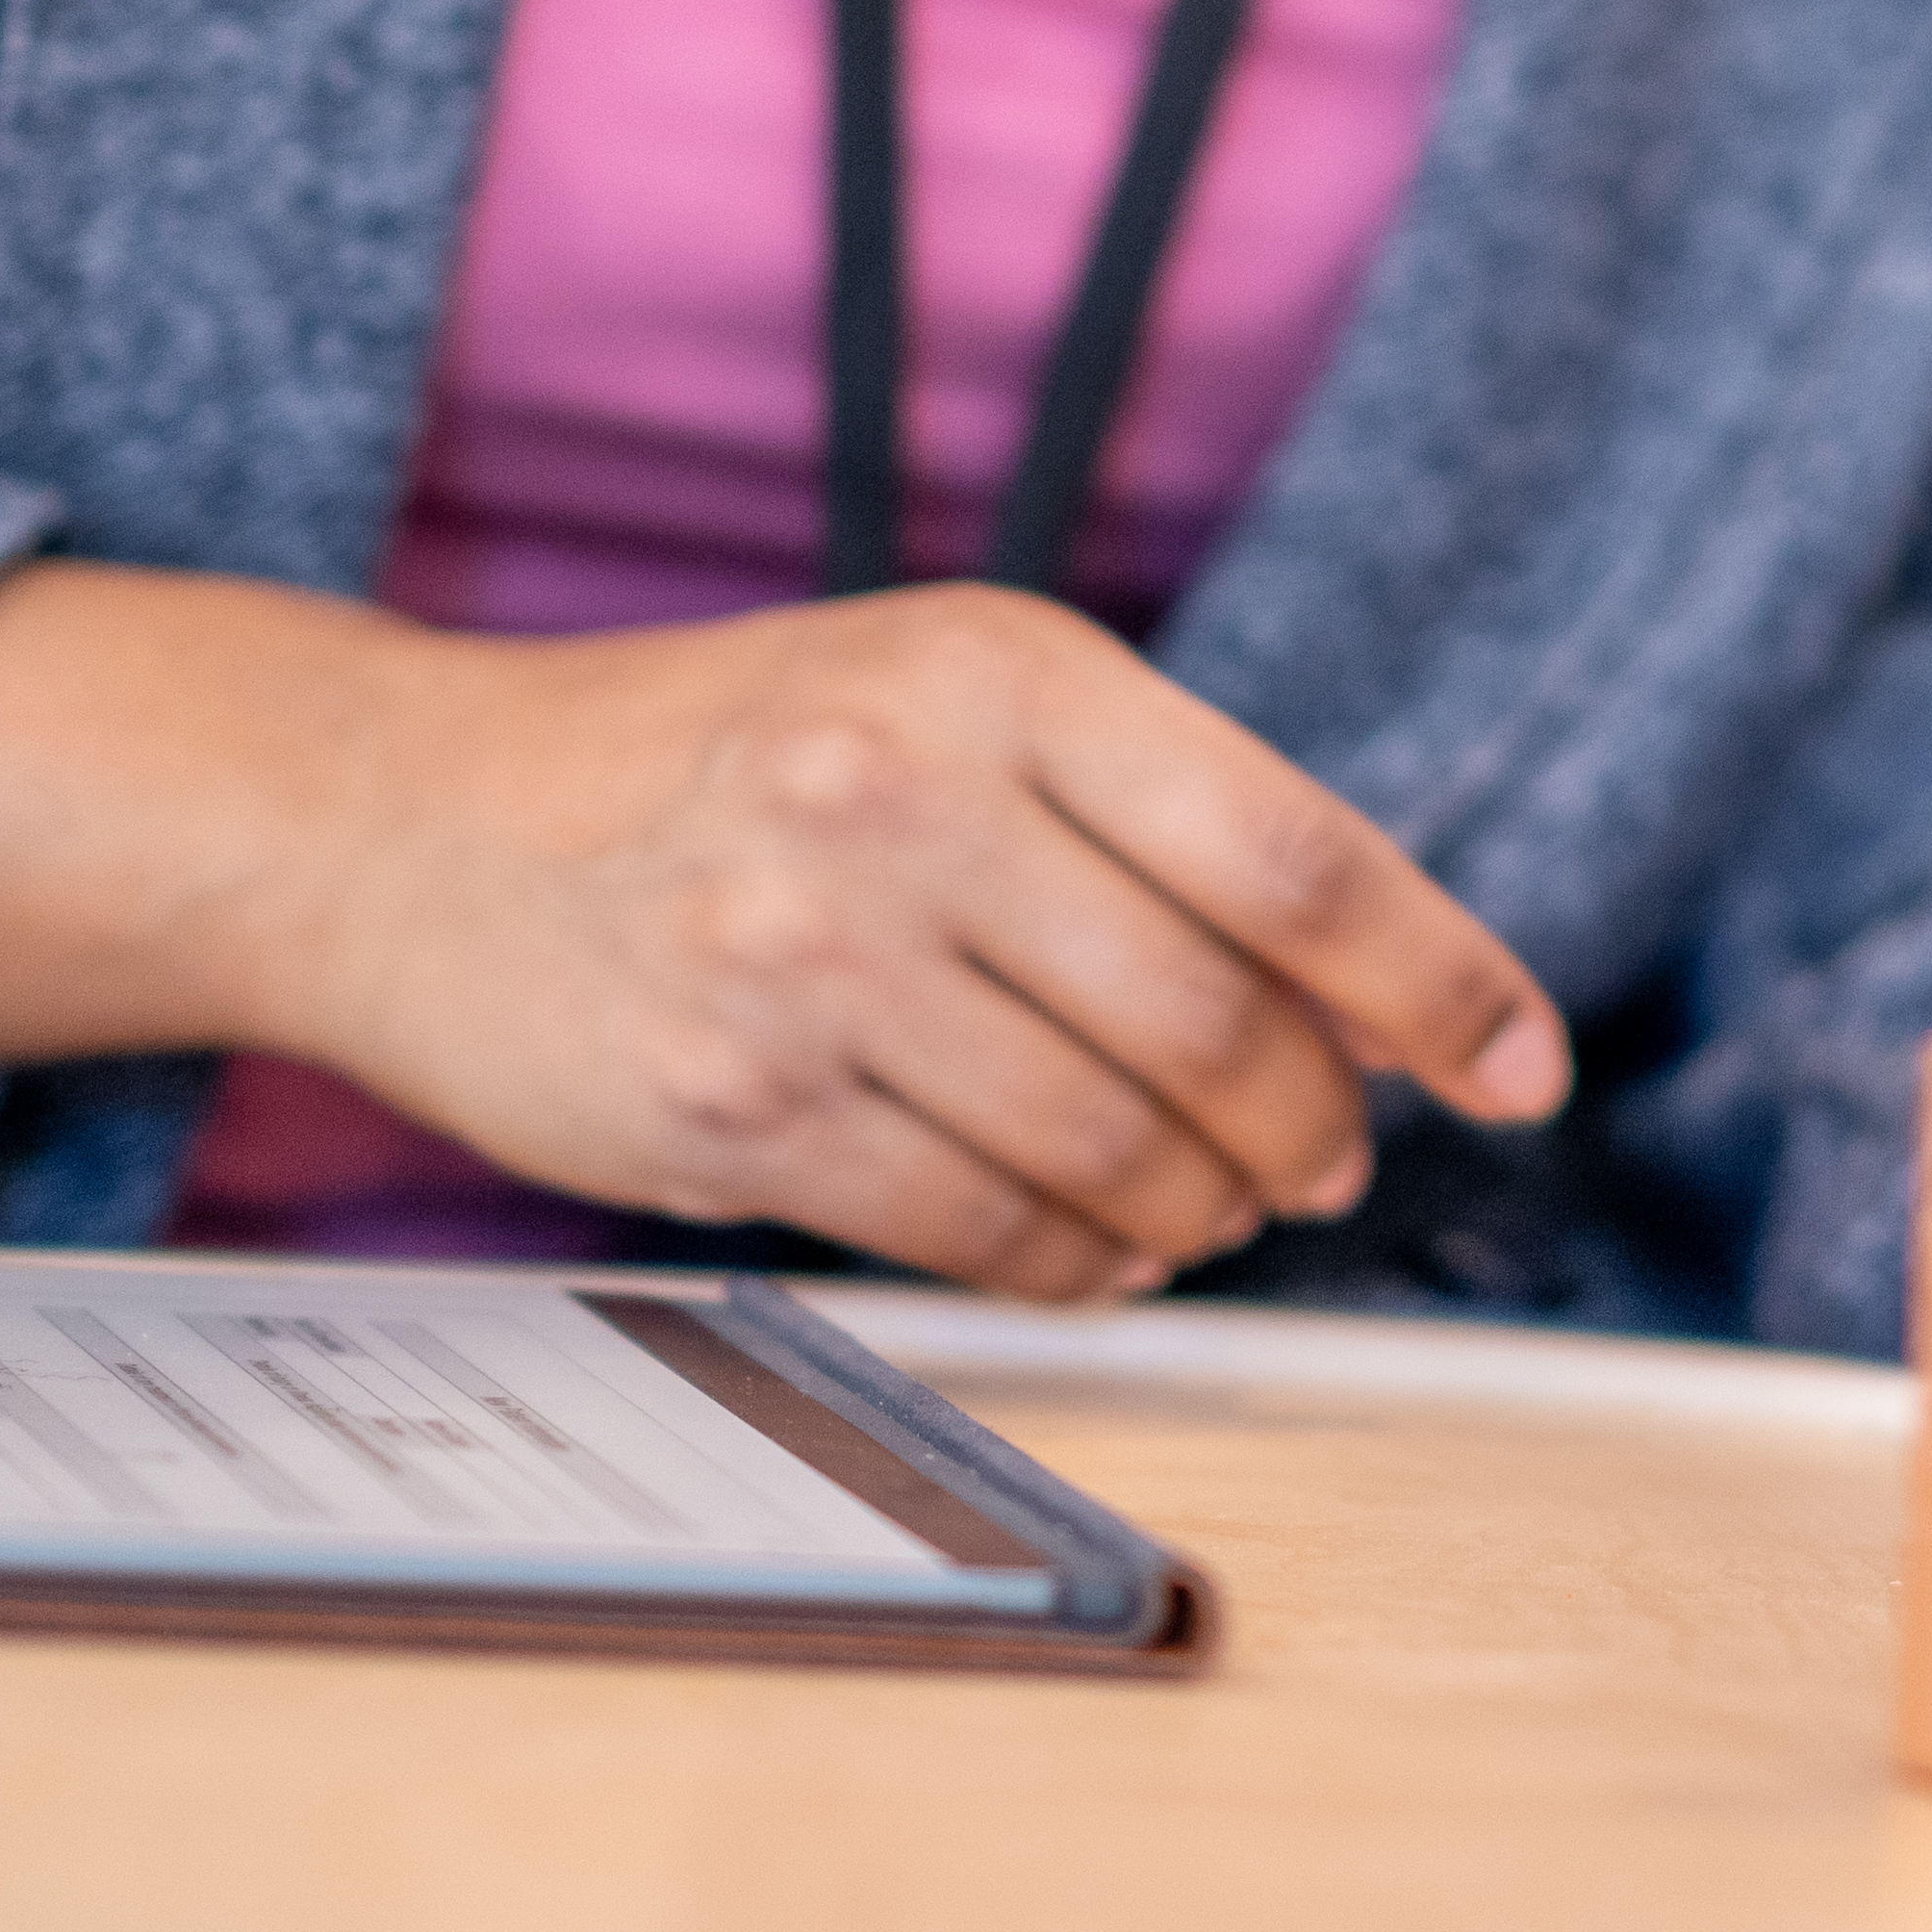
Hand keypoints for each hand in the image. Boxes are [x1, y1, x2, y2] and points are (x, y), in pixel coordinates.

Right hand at [306, 583, 1567, 1297]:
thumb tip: (1380, 1002)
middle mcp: (906, 795)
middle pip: (1219, 1023)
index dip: (1440, 980)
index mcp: (1000, 667)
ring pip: (1113, 1145)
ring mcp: (808, 955)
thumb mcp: (935, 693)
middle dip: (1315, 1123)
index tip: (1524, 1067)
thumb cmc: (719, 754)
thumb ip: (1143, 815)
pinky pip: (982, 1229)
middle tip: (1328, 1160)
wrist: (407, 821)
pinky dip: (1078, 1264)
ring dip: (1203, 1205)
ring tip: (1215, 1206)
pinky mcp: (730, 1104)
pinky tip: (1096, 1249)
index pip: (1291, 852)